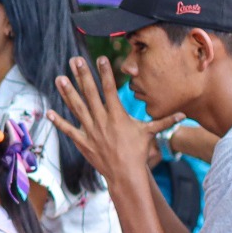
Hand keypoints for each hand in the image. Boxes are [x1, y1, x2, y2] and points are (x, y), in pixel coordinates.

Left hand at [48, 57, 182, 184]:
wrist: (126, 174)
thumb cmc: (138, 153)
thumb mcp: (149, 134)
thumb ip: (163, 121)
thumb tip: (183, 115)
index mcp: (117, 116)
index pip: (110, 89)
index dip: (105, 73)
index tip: (100, 58)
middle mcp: (102, 120)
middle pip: (91, 94)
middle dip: (83, 76)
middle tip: (75, 60)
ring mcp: (90, 131)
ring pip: (77, 108)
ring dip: (67, 93)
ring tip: (59, 78)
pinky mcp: (82, 141)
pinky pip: (68, 130)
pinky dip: (58, 121)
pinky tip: (48, 112)